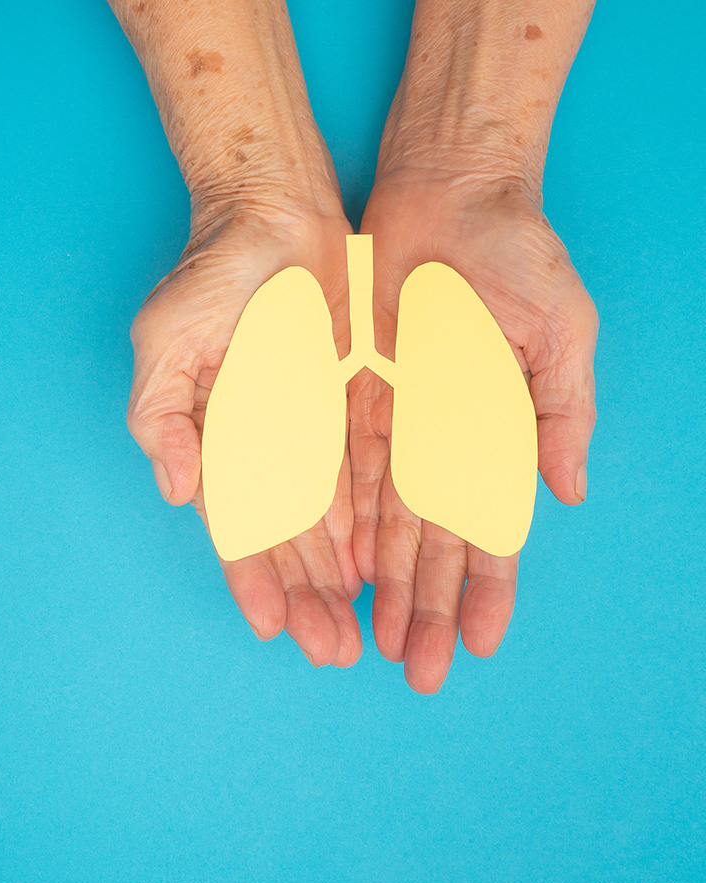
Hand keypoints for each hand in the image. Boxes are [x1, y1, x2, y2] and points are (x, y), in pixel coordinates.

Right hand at [128, 208, 364, 665]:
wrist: (273, 215)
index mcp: (214, 440)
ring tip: (357, 630)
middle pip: (284, 537)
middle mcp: (261, 446)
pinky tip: (379, 565)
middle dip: (304, 595)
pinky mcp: (348, 408)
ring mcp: (305, 430)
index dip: (251, 576)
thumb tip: (178, 492)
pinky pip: (362, 477)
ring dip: (337, 576)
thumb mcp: (165, 340)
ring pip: (325, 520)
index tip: (270, 625)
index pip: (234, 523)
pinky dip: (369, 523)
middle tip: (330, 650)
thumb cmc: (210, 275)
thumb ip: (161, 417)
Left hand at [351, 169, 597, 691]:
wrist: (448, 195)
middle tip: (412, 669)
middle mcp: (441, 439)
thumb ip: (560, 412)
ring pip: (382, 519)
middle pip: (430, 540)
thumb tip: (565, 491)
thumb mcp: (560, 330)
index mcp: (496, 431)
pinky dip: (337, 521)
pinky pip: (338, 470)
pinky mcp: (347, 397)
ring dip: (379, 583)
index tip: (475, 644)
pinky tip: (336, 571)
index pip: (490, 527)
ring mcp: (394, 422)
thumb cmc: (517, 255)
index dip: (483, 588)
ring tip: (371, 640)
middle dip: (423, 605)